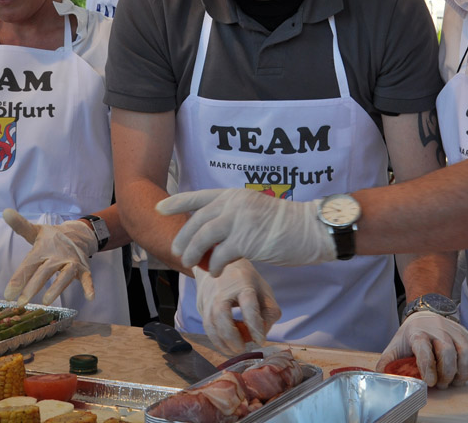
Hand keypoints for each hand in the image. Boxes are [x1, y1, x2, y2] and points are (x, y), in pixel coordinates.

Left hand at [3, 209, 96, 304]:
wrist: (78, 234)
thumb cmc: (51, 238)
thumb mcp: (35, 231)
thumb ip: (20, 226)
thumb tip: (5, 211)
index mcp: (43, 249)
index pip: (29, 264)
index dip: (18, 279)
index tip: (8, 294)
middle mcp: (57, 256)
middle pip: (44, 272)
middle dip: (33, 286)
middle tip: (21, 302)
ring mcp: (71, 262)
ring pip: (64, 276)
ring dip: (57, 287)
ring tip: (47, 301)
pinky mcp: (83, 269)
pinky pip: (87, 278)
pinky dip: (89, 286)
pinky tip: (90, 297)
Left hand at [157, 189, 334, 272]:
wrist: (308, 229)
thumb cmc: (284, 224)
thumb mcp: (254, 209)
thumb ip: (233, 214)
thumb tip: (212, 232)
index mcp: (233, 194)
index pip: (198, 197)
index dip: (176, 202)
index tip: (159, 208)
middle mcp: (233, 204)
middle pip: (196, 221)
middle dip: (182, 238)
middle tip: (177, 251)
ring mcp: (238, 220)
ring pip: (202, 238)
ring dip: (192, 253)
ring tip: (189, 264)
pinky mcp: (245, 240)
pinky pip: (219, 256)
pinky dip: (212, 266)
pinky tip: (214, 272)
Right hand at [194, 261, 280, 354]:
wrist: (218, 264)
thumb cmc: (246, 280)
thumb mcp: (263, 289)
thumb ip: (269, 312)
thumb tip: (263, 333)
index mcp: (242, 282)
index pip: (248, 304)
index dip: (254, 324)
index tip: (260, 340)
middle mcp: (222, 289)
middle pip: (221, 313)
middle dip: (231, 336)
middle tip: (242, 348)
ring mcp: (208, 297)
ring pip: (209, 322)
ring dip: (221, 341)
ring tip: (233, 351)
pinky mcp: (201, 305)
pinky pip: (206, 326)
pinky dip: (215, 339)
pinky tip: (225, 345)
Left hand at [376, 312, 467, 388]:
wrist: (427, 313)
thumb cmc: (412, 334)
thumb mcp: (396, 345)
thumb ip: (388, 361)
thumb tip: (381, 376)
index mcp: (417, 332)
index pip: (424, 348)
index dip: (428, 367)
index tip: (431, 382)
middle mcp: (438, 329)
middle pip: (448, 351)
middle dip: (447, 373)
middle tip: (442, 384)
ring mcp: (455, 331)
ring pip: (466, 352)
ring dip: (463, 372)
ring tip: (455, 381)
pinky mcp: (467, 335)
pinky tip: (466, 374)